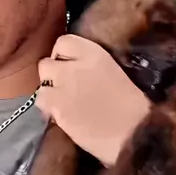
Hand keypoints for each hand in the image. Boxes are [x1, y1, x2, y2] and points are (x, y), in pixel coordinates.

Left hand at [35, 35, 150, 166]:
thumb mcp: (114, 72)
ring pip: (41, 83)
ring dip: (49, 92)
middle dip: (53, 74)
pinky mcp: (57, 107)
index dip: (62, 54)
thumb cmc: (133, 106)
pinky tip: (60, 115)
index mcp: (95, 54)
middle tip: (64, 87)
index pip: (64, 41)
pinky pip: (41, 101)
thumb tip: (76, 68)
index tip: (69, 65)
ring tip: (62, 102)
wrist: (134, 133)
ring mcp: (63, 87)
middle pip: (46, 63)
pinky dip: (47, 108)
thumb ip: (91, 67)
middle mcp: (74, 66)